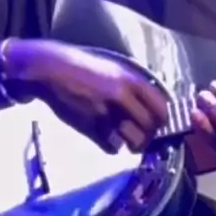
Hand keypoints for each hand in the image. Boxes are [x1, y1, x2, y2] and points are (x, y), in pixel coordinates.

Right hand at [8, 40, 168, 153]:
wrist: (51, 70)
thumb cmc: (84, 69)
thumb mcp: (114, 69)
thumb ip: (133, 86)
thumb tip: (153, 105)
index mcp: (132, 79)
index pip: (163, 106)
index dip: (163, 120)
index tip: (159, 125)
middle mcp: (123, 95)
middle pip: (151, 127)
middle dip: (150, 136)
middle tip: (143, 137)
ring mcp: (107, 112)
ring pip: (135, 140)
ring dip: (133, 144)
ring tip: (127, 141)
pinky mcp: (91, 126)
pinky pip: (113, 147)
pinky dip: (113, 147)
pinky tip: (108, 139)